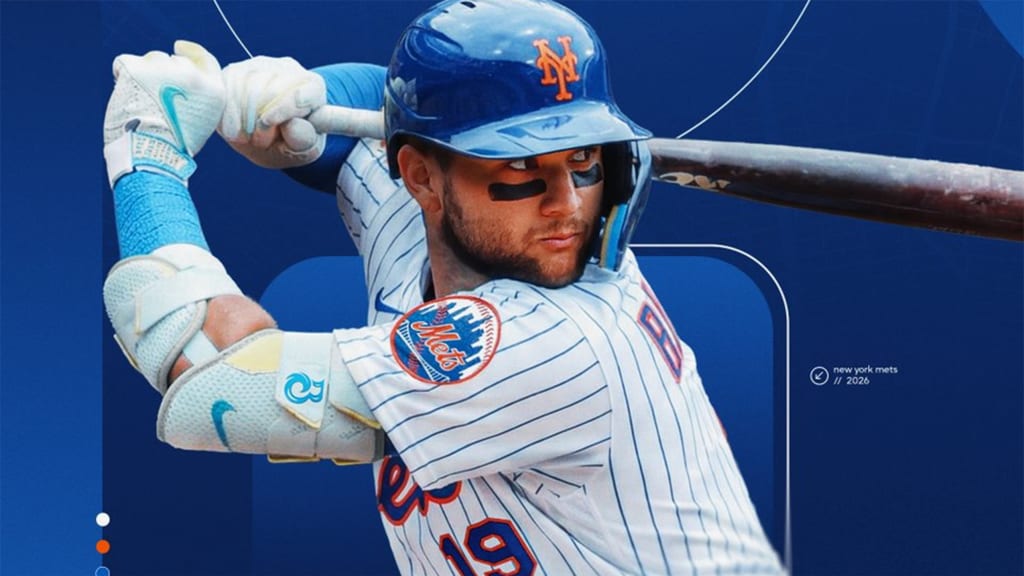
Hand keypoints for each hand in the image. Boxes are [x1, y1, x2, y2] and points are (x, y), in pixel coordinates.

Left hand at [103, 40, 225, 184]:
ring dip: (145, 74)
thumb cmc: (175, 144)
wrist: (151, 153)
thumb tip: (182, 82)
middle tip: (156, 96)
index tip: (179, 48)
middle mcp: (192, 75)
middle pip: (175, 60)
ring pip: (151, 60)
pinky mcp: (137, 69)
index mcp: (213, 89)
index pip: (204, 59)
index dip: (191, 51)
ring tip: (142, 100)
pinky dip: (123, 74)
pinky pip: (125, 62)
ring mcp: (164, 70)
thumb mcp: (202, 122)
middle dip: (164, 73)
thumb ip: (198, 97)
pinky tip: (127, 93)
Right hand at [218, 56, 326, 168]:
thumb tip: (292, 126)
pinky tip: (232, 129)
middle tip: (260, 142)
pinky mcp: (236, 71)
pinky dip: (226, 111)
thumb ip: (304, 140)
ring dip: (242, 118)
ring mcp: (261, 66)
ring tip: (248, 137)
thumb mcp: (304, 149)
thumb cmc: (292, 142)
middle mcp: (289, 69)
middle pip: (271, 89)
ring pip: (246, 85)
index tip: (268, 129)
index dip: (283, 111)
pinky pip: (226, 85)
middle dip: (261, 121)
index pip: (301, 93)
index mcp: (314, 87)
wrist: (270, 136)